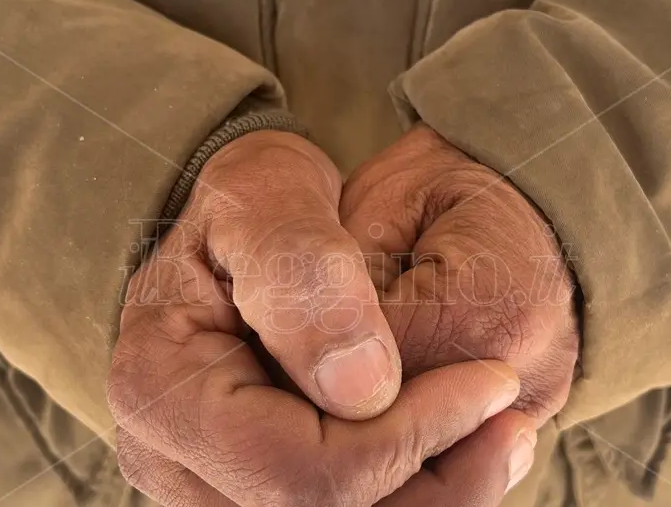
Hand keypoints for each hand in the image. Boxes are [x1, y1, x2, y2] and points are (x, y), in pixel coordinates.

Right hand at [108, 130, 537, 505]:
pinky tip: (467, 448)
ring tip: (501, 434)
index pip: (295, 471)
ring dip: (435, 497)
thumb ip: (302, 273)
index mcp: (160, 390)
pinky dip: (417, 493)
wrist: (236, 235)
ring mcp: (211, 489)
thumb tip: (363, 388)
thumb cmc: (251, 205)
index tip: (490, 379)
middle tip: (510, 418)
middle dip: (433, 481)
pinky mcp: (253, 492)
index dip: (403, 439)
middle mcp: (174, 462)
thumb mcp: (268, 195)